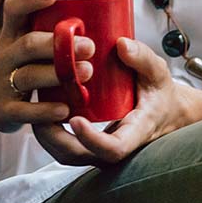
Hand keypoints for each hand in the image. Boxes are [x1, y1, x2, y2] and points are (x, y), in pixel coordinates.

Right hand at [0, 0, 95, 132]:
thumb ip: (48, 34)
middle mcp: (5, 56)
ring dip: (57, 73)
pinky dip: (45, 110)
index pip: (13, 10)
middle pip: (27, 45)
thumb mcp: (20, 46)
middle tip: (89, 45)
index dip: (30, 0)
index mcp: (11, 36)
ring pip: (28, 76)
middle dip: (58, 44)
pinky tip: (65, 109)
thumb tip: (98, 19)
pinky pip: (25, 111)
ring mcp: (2, 83)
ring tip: (87, 72)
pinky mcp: (4, 110)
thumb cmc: (14, 68)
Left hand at [33, 37, 187, 165]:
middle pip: (80, 157)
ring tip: (34, 107)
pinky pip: (65, 147)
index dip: (91, 140)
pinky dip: (49, 132)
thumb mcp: (159, 73)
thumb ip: (143, 58)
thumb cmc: (161, 93)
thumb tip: (121, 45)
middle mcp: (116, 148)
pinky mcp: (90, 146)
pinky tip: (39, 107)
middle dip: (54, 138)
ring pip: (67, 155)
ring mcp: (101, 150)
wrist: (166, 112)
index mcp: (136, 133)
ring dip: (46, 135)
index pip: (114, 150)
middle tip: (38, 112)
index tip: (75, 119)